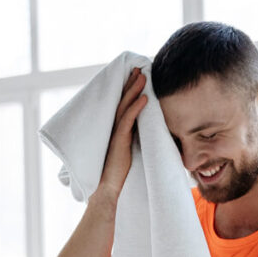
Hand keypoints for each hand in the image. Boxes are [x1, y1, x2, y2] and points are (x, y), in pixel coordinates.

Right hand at [93, 65, 147, 206]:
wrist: (107, 189)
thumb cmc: (118, 174)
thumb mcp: (130, 152)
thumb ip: (136, 140)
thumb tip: (151, 133)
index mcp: (117, 130)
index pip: (124, 106)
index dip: (130, 90)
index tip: (138, 77)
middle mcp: (114, 128)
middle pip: (122, 100)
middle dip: (131, 83)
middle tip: (139, 68)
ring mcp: (115, 133)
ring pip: (125, 106)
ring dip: (134, 90)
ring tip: (143, 76)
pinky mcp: (118, 141)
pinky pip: (128, 120)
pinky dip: (136, 107)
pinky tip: (145, 98)